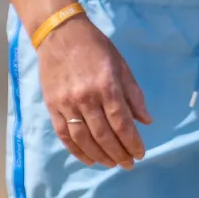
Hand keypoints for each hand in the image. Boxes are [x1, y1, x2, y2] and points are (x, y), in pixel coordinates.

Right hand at [35, 9, 148, 167]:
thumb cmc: (95, 47)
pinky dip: (76, 151)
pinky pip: (64, 135)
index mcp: (106, 86)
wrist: (59, 33)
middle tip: (128, 164)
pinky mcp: (52, 106)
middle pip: (104, 135)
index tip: (140, 154)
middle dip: (119, 154)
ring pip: (84, 139)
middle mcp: (86, 98)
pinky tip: (89, 159)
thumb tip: (146, 121)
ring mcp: (66, 103)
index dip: (132, 142)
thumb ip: (133, 95)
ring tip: (111, 164)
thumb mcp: (121, 65)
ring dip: (100, 156)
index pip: (122, 123)